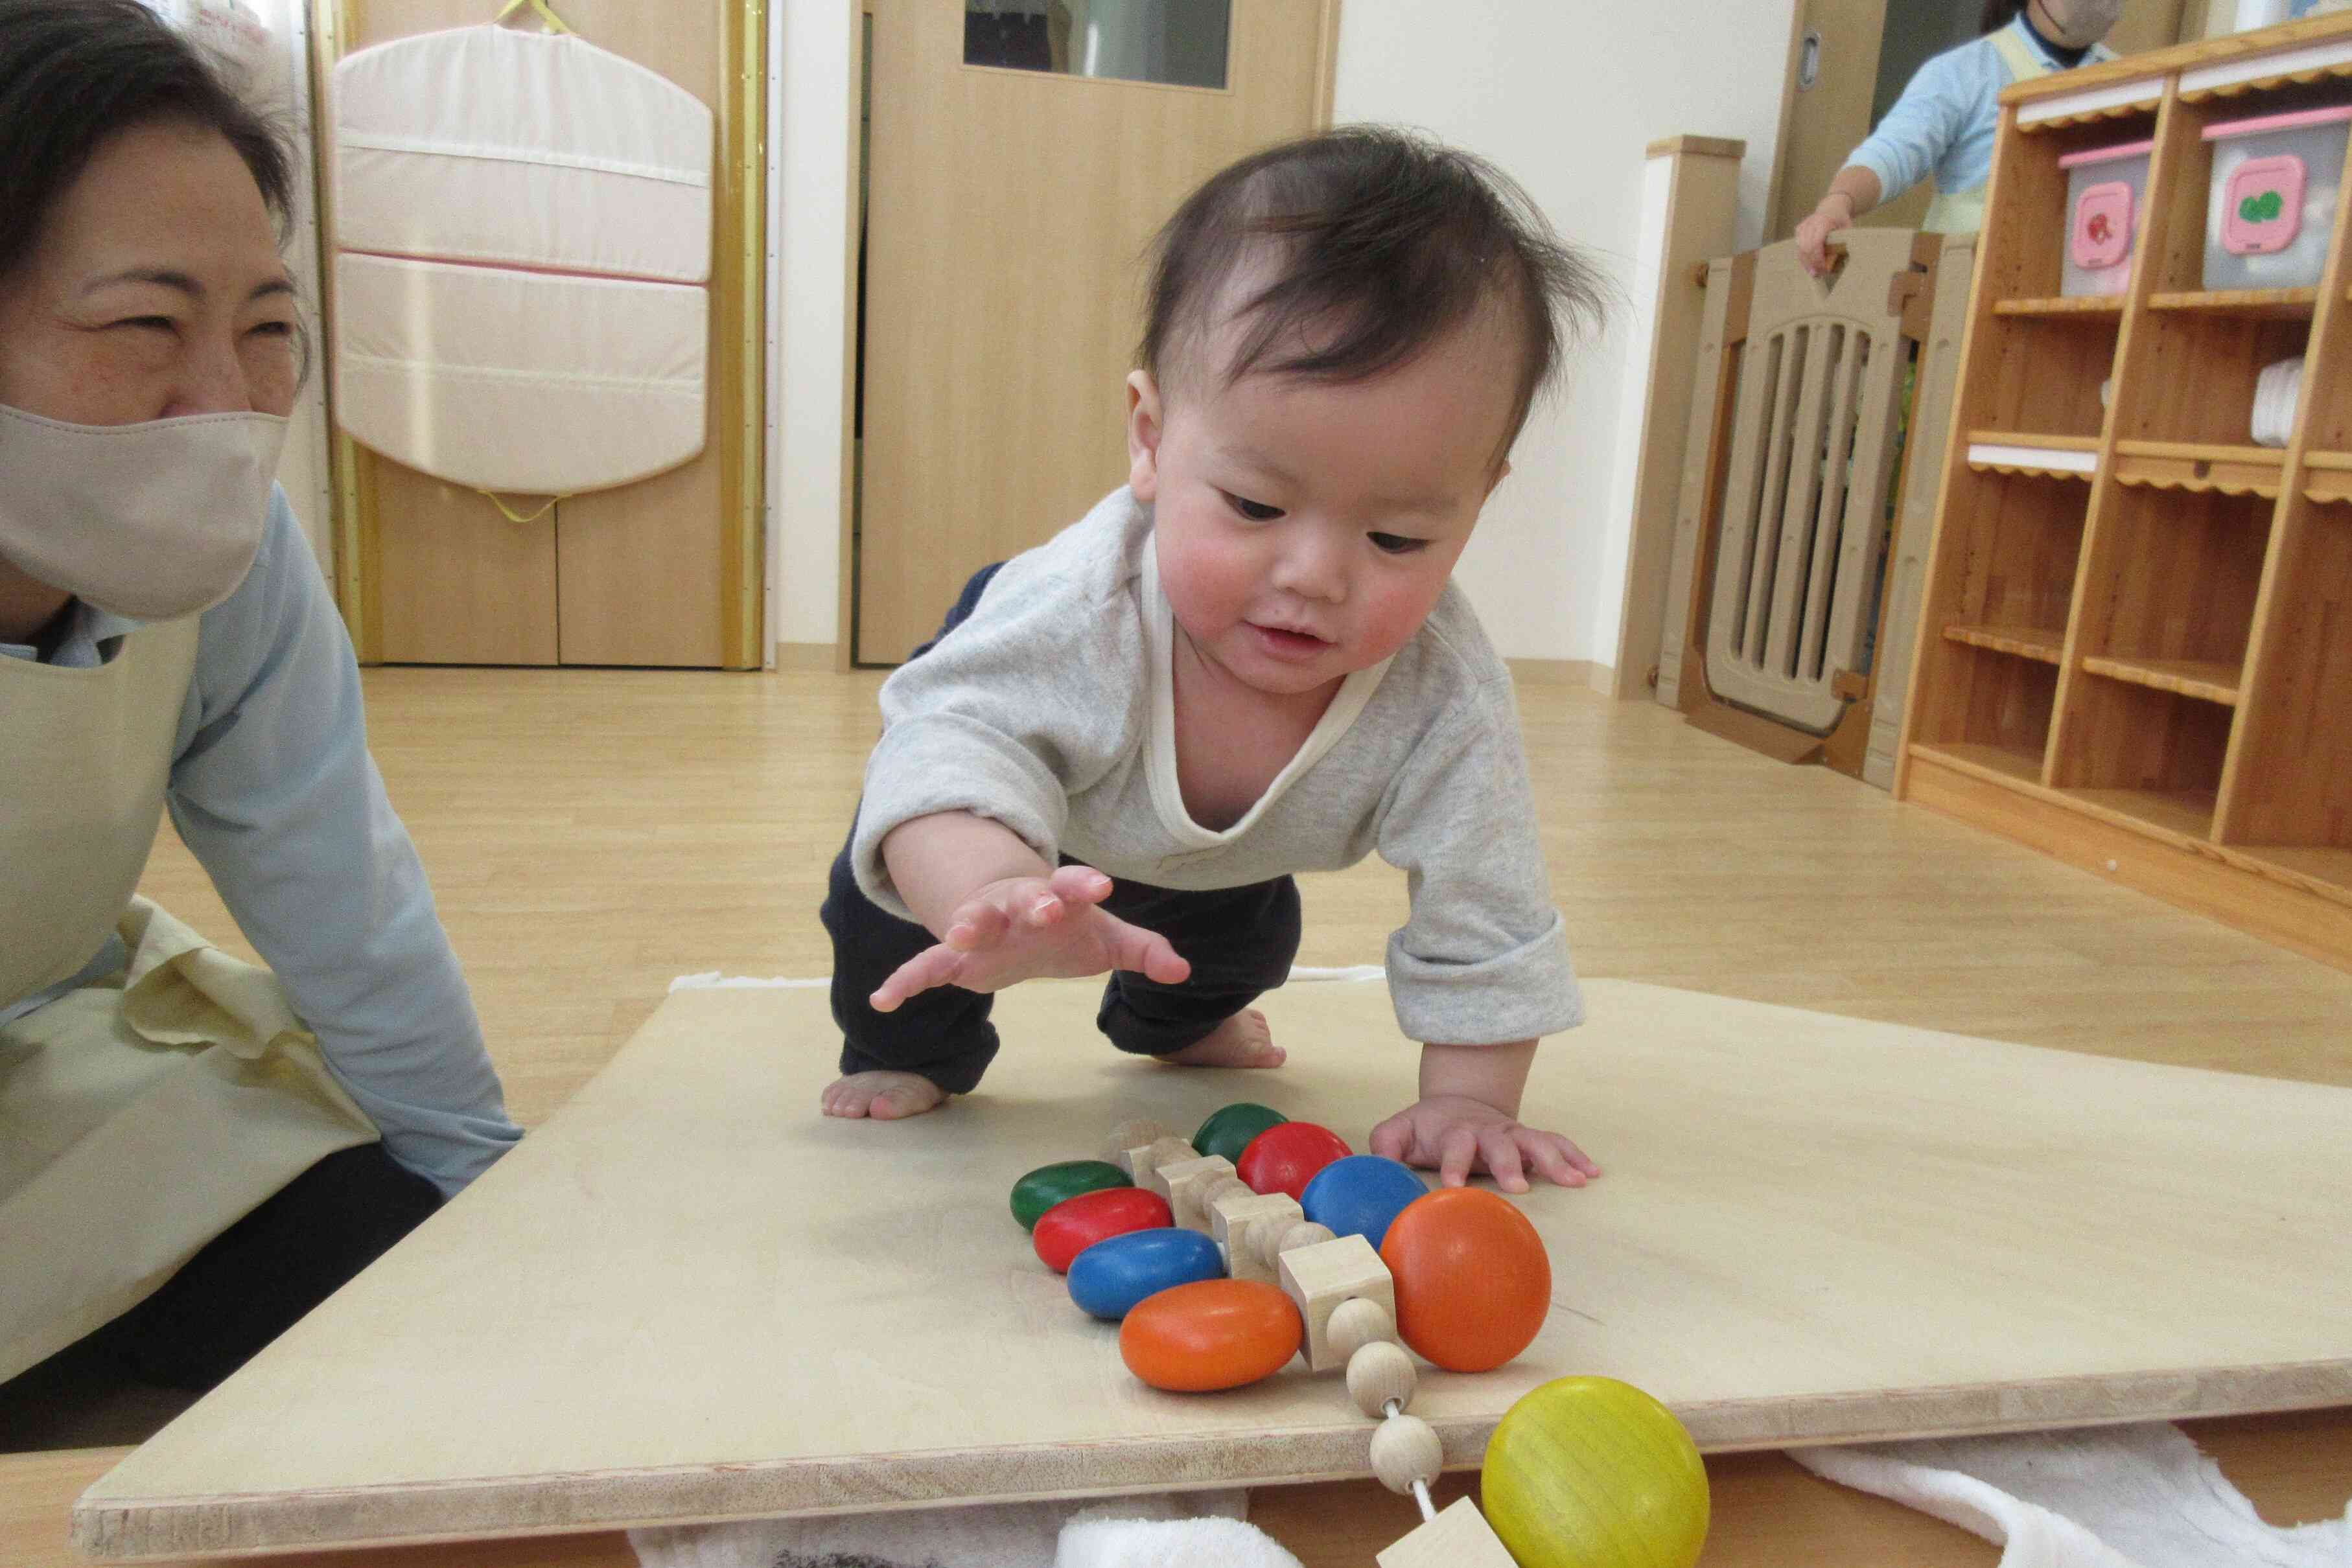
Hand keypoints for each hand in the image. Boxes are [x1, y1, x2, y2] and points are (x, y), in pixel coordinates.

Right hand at [869, 864, 1189, 1010]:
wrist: (1014, 918)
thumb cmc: (1067, 928)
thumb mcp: (1106, 940)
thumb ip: (1143, 950)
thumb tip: (1183, 970)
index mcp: (1058, 898)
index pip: (1074, 887)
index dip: (1085, 887)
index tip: (1103, 888)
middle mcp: (1017, 907)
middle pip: (1024, 899)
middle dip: (1033, 902)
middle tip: (1044, 907)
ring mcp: (983, 929)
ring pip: (972, 921)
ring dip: (968, 924)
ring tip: (960, 933)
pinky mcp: (956, 957)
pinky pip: (926, 966)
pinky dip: (905, 982)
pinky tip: (882, 1002)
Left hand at [1369, 1095, 1598, 1192]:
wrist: (1458, 1103)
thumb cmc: (1426, 1128)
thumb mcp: (1398, 1132)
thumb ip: (1385, 1146)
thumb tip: (1376, 1167)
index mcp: (1454, 1131)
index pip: (1454, 1146)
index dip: (1454, 1165)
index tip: (1454, 1186)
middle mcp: (1487, 1131)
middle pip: (1501, 1143)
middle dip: (1510, 1164)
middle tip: (1521, 1187)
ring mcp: (1512, 1134)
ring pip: (1536, 1142)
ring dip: (1556, 1160)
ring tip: (1577, 1180)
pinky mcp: (1530, 1140)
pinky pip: (1556, 1144)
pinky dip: (1574, 1156)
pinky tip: (1592, 1172)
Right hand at [1795, 198, 1850, 275]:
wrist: (1832, 207)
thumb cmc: (1841, 220)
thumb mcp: (1847, 228)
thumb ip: (1845, 240)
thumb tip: (1845, 259)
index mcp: (1823, 222)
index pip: (1816, 243)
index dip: (1818, 258)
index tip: (1824, 268)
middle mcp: (1810, 223)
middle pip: (1806, 248)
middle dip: (1812, 263)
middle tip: (1819, 274)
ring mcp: (1803, 226)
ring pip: (1800, 249)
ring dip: (1806, 262)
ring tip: (1814, 273)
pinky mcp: (1798, 230)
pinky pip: (1798, 247)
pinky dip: (1803, 258)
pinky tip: (1809, 266)